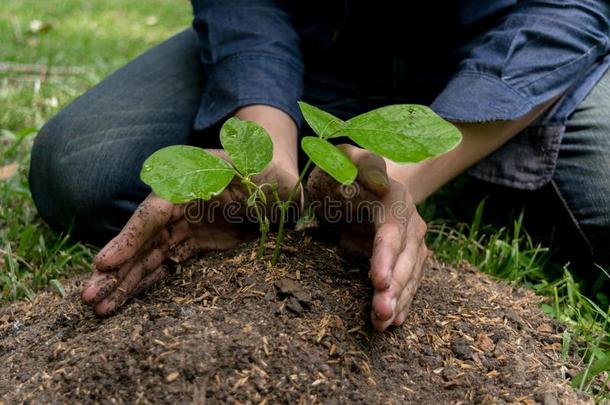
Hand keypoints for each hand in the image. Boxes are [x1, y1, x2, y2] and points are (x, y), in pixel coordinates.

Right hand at [81, 151, 297, 314]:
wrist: (279, 186)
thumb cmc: (269, 174)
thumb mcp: (259, 171)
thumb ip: (248, 178)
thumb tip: (245, 189)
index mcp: (186, 183)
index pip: (152, 214)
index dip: (129, 239)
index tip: (105, 264)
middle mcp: (177, 205)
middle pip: (142, 240)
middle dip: (116, 270)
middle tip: (89, 297)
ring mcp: (184, 225)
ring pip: (149, 256)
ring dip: (125, 282)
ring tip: (100, 308)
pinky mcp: (194, 242)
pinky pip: (166, 264)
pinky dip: (146, 282)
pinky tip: (125, 300)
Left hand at [307, 145, 427, 330]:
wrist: (357, 183)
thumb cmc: (343, 172)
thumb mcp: (343, 160)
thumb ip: (357, 163)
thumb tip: (377, 181)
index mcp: (395, 199)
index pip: (392, 231)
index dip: (387, 256)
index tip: (378, 280)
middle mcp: (410, 222)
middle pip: (406, 259)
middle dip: (395, 287)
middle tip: (380, 311)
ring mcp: (412, 242)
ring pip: (410, 275)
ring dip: (398, 301)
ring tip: (382, 323)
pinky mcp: (407, 259)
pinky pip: (408, 283)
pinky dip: (401, 303)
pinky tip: (392, 321)